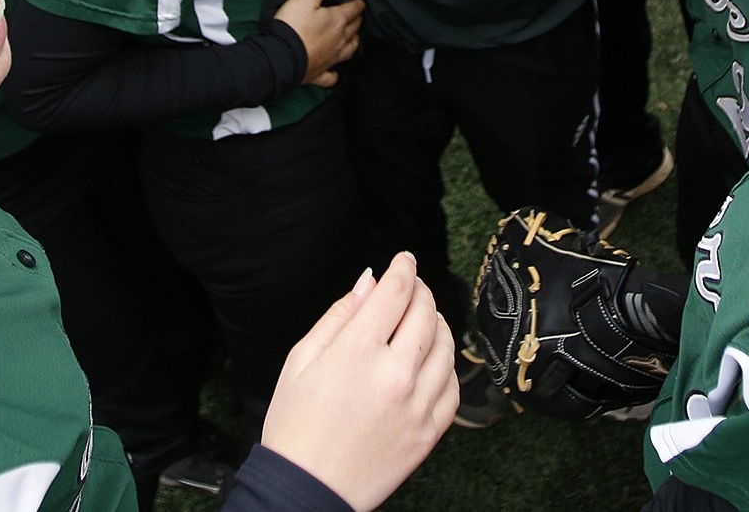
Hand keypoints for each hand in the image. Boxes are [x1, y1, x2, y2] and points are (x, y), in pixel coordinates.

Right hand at [262, 252, 456, 510]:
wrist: (307, 489)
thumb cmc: (295, 425)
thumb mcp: (300, 360)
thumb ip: (339, 315)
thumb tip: (370, 282)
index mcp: (356, 352)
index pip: (395, 292)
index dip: (403, 268)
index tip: (404, 259)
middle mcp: (393, 375)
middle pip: (425, 314)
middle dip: (421, 291)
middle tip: (413, 286)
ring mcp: (416, 406)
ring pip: (446, 347)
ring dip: (438, 323)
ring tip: (424, 319)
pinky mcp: (429, 433)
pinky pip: (453, 387)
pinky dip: (447, 365)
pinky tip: (433, 360)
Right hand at [273, 0, 361, 86]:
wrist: (280, 57)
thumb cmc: (292, 26)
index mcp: (337, 21)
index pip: (354, 10)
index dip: (358, 4)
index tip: (360, 2)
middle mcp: (339, 41)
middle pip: (354, 29)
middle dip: (357, 21)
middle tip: (356, 16)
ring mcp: (331, 59)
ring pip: (349, 50)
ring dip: (353, 43)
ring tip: (354, 38)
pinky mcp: (319, 73)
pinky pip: (331, 76)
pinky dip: (335, 74)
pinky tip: (335, 72)